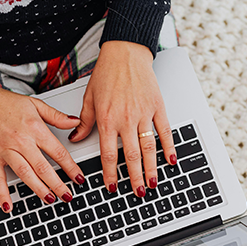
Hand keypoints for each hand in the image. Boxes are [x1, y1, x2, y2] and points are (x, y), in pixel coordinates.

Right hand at [0, 79, 83, 212]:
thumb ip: (57, 116)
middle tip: (67, 195)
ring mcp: (5, 151)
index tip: (79, 178)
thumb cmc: (6, 103)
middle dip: (57, 184)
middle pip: (43, 167)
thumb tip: (76, 122)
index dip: (70, 167)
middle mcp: (21, 141)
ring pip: (25, 174)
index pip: (58, 152)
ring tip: (49, 199)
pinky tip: (9, 206)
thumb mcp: (36, 104)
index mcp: (35, 128)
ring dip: (38, 189)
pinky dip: (2, 194)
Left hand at [69, 41, 177, 196]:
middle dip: (134, 177)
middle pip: (131, 155)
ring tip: (153, 182)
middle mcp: (126, 119)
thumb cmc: (107, 73)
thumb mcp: (89, 98)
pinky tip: (170, 160)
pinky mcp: (157, 107)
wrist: (126, 53)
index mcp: (107, 119)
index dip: (110, 173)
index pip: (108, 153)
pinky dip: (169, 147)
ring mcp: (143, 113)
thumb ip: (84, 121)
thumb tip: (75, 138)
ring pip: (148, 147)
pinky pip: (165, 131)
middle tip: (138, 192)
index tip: (112, 186)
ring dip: (151, 167)